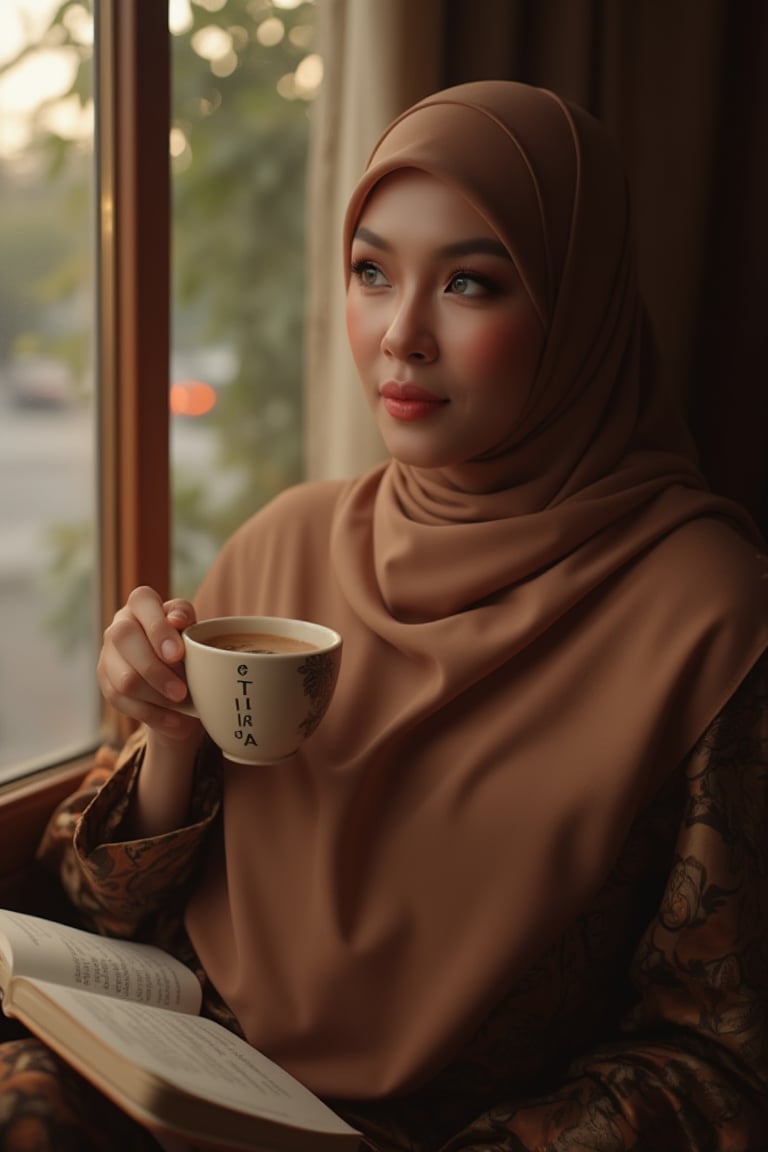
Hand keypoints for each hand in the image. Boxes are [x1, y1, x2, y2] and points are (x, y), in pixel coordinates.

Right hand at [98, 585, 201, 743]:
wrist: (177, 677)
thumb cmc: (187, 645)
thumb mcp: (193, 629)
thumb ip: (186, 620)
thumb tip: (176, 620)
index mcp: (142, 604)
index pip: (142, 601)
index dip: (157, 628)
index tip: (178, 655)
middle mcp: (119, 625)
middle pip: (125, 640)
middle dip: (156, 670)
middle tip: (182, 691)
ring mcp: (108, 654)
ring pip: (124, 678)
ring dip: (156, 696)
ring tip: (182, 706)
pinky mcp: (106, 682)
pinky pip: (123, 701)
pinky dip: (153, 714)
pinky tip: (175, 721)